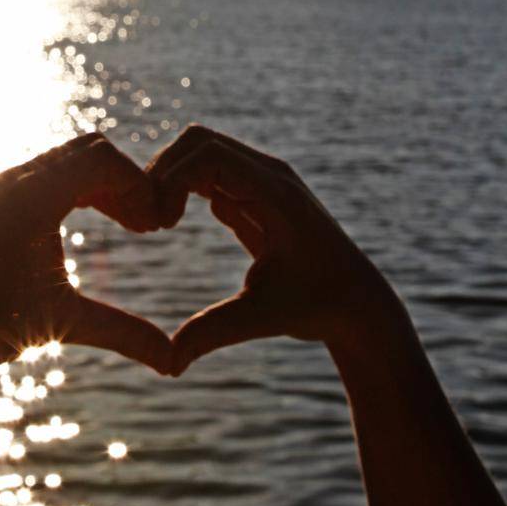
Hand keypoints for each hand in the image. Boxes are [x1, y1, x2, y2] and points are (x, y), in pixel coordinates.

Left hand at [0, 132, 172, 378]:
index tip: (160, 225)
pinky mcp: (2, 199)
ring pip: (74, 159)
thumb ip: (122, 334)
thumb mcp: (61, 323)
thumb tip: (173, 362)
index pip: (102, 160)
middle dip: (127, 180)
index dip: (140, 186)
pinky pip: (56, 173)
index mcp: (31, 197)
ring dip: (107, 185)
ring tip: (134, 226)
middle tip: (150, 225)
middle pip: (91, 150)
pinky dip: (86, 189)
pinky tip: (104, 225)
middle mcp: (16, 181)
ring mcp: (6, 186)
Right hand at [149, 125, 399, 368]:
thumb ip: (213, 333)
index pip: (209, 153)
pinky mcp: (255, 194)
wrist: (358, 305)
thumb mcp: (262, 318)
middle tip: (148, 218)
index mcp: (275, 192)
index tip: (158, 223)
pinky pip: (210, 172)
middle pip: (200, 140)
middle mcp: (269, 175)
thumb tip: (169, 365)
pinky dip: (183, 187)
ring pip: (202, 152)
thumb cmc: (317, 308)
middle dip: (165, 170)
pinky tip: (170, 222)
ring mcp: (263, 181)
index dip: (172, 177)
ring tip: (156, 222)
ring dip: (171, 178)